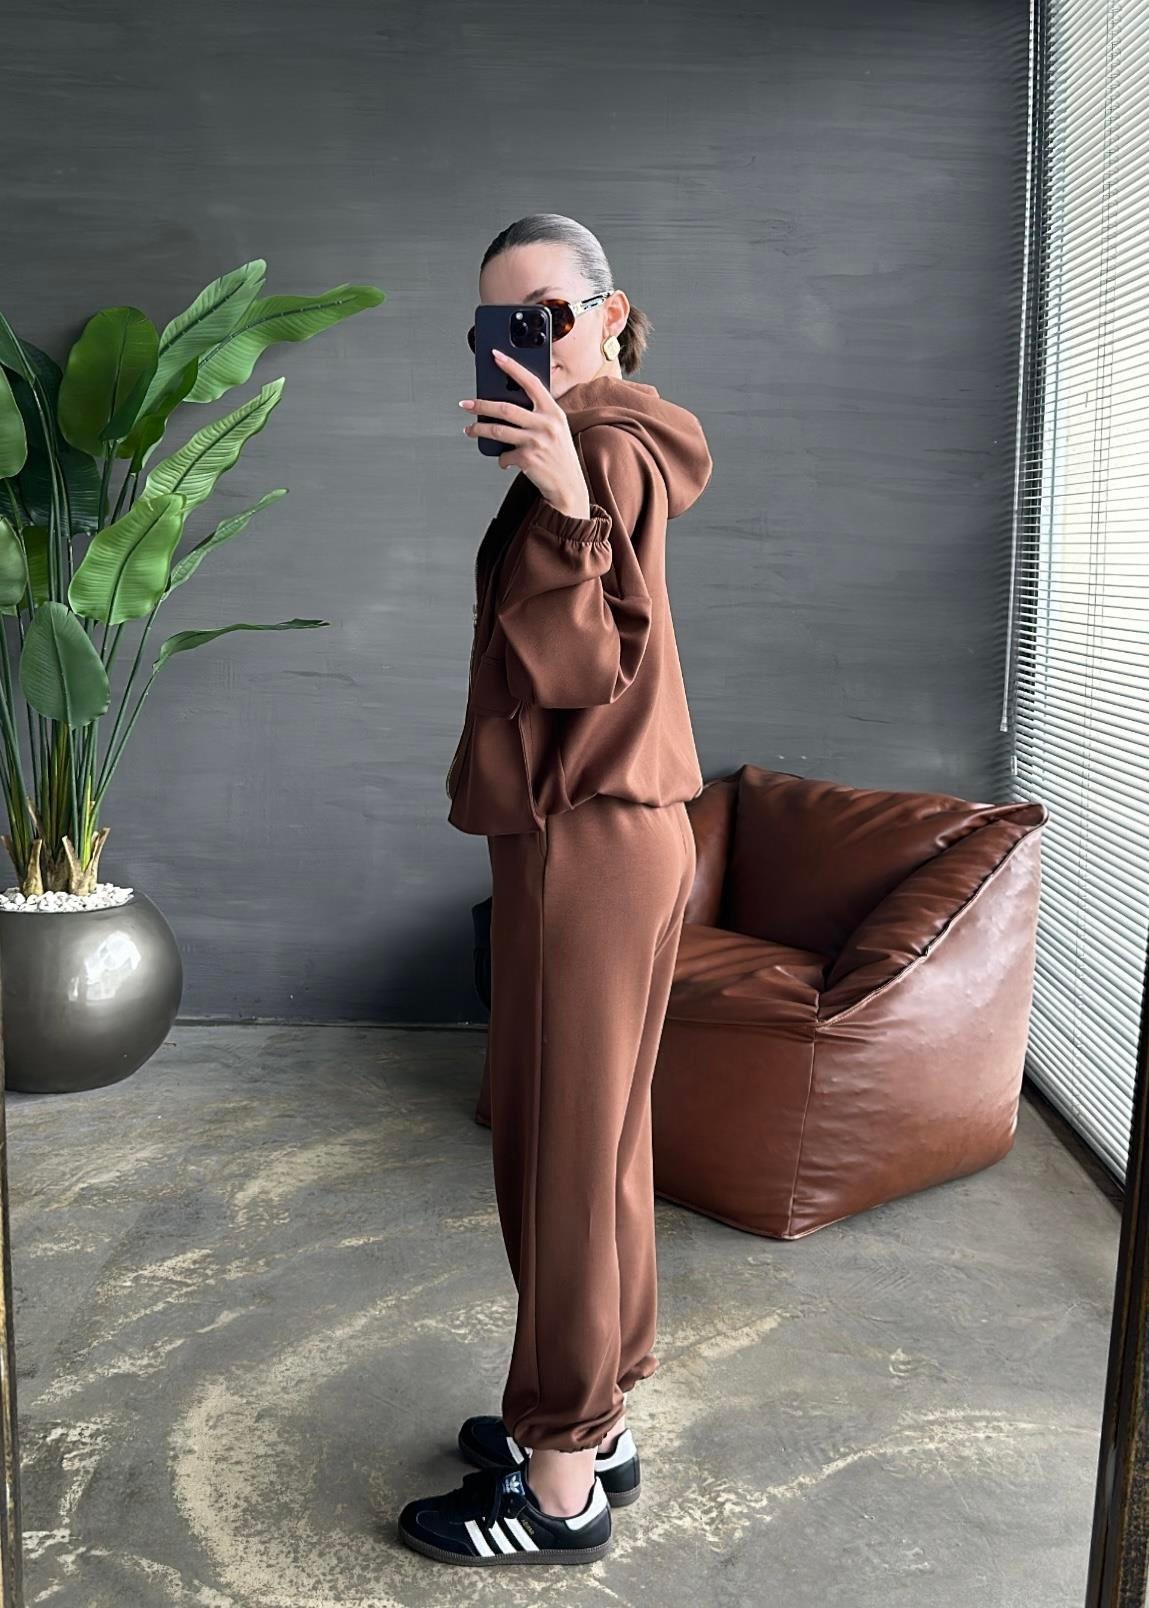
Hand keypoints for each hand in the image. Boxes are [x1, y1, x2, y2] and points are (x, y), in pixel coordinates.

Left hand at [459, 350, 591, 518]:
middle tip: (466, 403)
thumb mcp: (555, 430)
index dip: (512, 367)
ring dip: (479, 430)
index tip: (496, 356)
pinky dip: (501, 459)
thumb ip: (538, 415)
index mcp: (554, 411)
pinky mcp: (528, 459)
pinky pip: (504, 455)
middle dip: (481, 404)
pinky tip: (504, 461)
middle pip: (506, 408)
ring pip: (498, 430)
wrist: (568, 487)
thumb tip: (505, 405)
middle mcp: (546, 424)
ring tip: (470, 430)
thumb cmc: (559, 457)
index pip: (531, 382)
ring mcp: (537, 442)